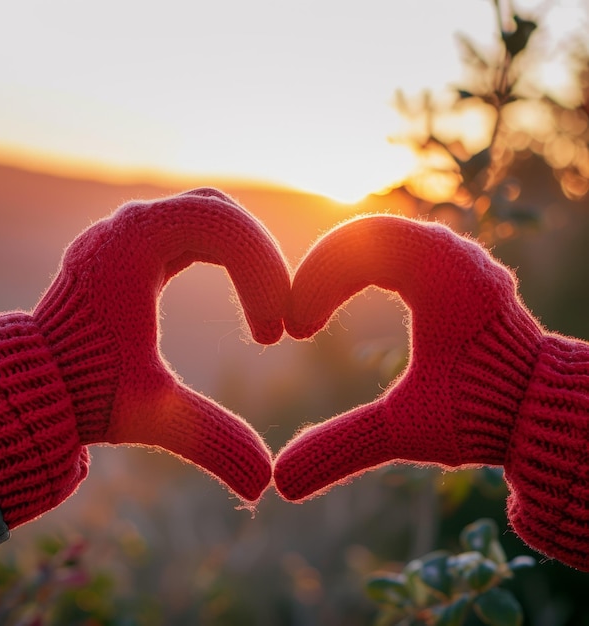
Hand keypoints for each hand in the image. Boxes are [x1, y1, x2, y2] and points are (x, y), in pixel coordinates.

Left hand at [0, 188, 289, 527]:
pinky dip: (228, 254)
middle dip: (261, 258)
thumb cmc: (86, 393)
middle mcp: (131, 226)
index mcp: (133, 245)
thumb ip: (211, 439)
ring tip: (266, 304)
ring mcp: (131, 232)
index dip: (262, 272)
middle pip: (220, 210)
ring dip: (247, 253)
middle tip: (281, 312)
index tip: (271, 334)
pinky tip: (242, 291)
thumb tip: (264, 483)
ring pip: (209, 213)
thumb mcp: (153, 412)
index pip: (221, 227)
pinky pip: (195, 229)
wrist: (37, 382)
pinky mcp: (136, 246)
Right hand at [274, 215, 542, 499]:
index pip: (357, 249)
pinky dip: (364, 267)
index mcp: (441, 274)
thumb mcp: (406, 427)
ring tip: (317, 309)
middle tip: (301, 319)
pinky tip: (346, 297)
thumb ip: (342, 446)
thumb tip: (282, 482)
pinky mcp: (456, 266)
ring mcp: (457, 255)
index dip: (314, 284)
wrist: (540, 407)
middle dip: (322, 273)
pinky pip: (400, 246)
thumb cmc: (480, 413)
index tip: (298, 331)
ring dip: (341, 268)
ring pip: (381, 236)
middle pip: (363, 234)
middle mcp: (452, 253)